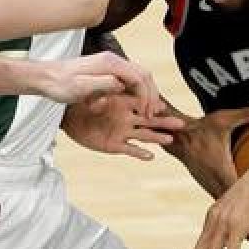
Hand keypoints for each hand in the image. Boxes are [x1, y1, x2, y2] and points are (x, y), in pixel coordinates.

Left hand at [38, 52, 158, 108]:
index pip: (139, 77)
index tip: (146, 112)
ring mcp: (112, 66)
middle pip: (144, 75)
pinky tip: (138, 103)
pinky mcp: (108, 73)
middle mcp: (114, 62)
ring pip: (139, 77)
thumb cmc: (60, 83)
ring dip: (147, 93)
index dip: (146, 95)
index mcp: (110, 63)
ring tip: (149, 110)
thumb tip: (121, 84)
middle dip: (152, 94)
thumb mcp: (80, 86)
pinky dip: (138, 92)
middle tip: (153, 112)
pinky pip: (130, 80)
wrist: (46, 77)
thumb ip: (102, 84)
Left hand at [62, 92, 183, 160]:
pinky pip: (129, 150)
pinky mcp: (114, 144)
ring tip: (170, 140)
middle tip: (180, 124)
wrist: (67, 114)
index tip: (163, 107)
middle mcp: (126, 117)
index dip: (152, 104)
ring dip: (157, 137)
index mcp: (122, 101)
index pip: (141, 101)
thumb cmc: (78, 98)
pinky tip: (150, 157)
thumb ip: (100, 92)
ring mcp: (121, 131)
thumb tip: (110, 91)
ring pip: (143, 135)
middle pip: (149, 119)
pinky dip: (139, 153)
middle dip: (164, 121)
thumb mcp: (86, 90)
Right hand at [167, 98, 248, 248]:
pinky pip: (232, 220)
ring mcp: (216, 196)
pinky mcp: (216, 198)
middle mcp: (218, 190)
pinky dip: (246, 229)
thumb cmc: (203, 127)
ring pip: (235, 225)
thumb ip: (247, 113)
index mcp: (222, 173)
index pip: (241, 198)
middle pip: (238, 221)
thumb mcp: (224, 119)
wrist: (180, 138)